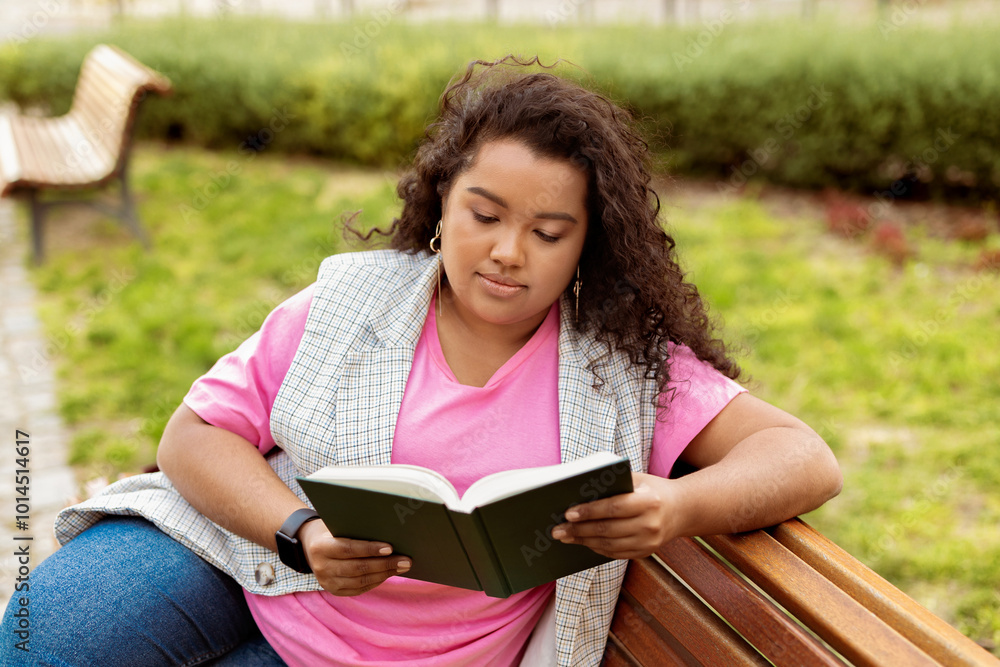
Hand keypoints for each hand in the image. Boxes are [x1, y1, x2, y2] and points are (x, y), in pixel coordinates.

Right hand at [298, 520, 410, 595]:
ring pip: (360, 581)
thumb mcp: (337, 524)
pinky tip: (388, 574)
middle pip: (357, 568)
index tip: (390, 548)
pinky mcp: (334, 590)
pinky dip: (376, 581)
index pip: (348, 549)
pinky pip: (359, 588)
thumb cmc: (330, 529)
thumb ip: (356, 530)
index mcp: (321, 547)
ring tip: (402, 567)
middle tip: (405, 560)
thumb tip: (388, 531)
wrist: (308, 545)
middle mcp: (321, 567)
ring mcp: (326, 582)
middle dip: (384, 564)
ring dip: (384, 574)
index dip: (370, 549)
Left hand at [549, 472, 678, 559]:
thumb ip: (613, 483)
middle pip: (607, 529)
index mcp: (648, 501)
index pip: (613, 508)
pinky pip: (616, 553)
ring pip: (609, 545)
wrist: (682, 509)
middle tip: (557, 530)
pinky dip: (597, 548)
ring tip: (565, 537)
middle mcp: (650, 524)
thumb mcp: (637, 479)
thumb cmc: (652, 489)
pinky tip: (583, 542)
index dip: (589, 512)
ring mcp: (649, 542)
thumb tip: (579, 491)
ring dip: (584, 542)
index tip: (568, 513)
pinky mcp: (646, 552)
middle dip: (579, 530)